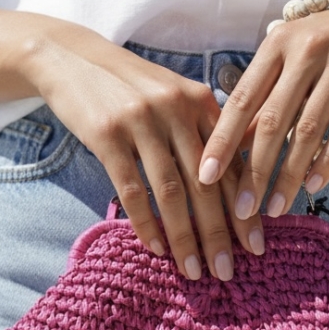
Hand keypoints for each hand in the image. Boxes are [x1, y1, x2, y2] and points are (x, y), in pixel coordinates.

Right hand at [22, 25, 264, 280]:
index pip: (232, 164)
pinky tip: (155, 249)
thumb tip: (241, 180)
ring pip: (172, 192)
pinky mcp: (107, 134)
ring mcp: (142, 121)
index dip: (245, 209)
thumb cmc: (132, 86)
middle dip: (220, 233)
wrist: (72, 57)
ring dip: (185, 237)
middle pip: (207, 184)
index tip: (256, 246)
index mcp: (202, 102)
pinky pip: (132, 189)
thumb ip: (206, 131)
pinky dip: (146, 223)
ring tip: (195, 271)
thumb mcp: (176, 96)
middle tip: (228, 272)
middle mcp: (177, 110)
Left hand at [198, 7, 328, 218]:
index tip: (204, 175)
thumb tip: (235, 147)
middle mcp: (308, 49)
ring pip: (310, 129)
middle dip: (255, 170)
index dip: (222, 140)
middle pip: (274, 120)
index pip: (243, 98)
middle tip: (241, 209)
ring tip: (275, 207)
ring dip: (290, 175)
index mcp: (278, 44)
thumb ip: (266, 96)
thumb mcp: (291, 58)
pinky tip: (313, 186)